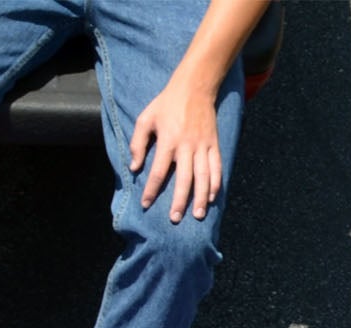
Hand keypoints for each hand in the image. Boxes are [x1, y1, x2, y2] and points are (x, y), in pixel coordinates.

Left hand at [129, 78, 223, 221]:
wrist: (195, 85)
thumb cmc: (166, 103)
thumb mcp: (146, 118)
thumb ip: (137, 143)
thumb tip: (133, 168)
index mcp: (168, 140)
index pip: (159, 171)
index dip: (152, 189)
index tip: (146, 203)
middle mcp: (187, 145)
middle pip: (184, 178)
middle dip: (180, 200)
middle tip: (175, 219)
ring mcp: (202, 144)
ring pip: (203, 175)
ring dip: (201, 197)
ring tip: (198, 215)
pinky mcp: (213, 143)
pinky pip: (217, 166)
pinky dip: (216, 182)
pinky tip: (213, 197)